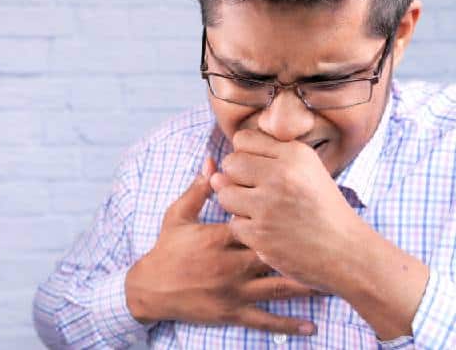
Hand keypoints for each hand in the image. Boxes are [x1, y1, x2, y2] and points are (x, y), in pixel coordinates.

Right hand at [125, 157, 317, 335]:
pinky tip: (311, 324)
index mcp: (218, 238)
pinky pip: (264, 320)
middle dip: (302, 248)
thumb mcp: (178, 215)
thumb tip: (213, 160)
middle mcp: (229, 265)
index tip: (304, 206)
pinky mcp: (232, 313)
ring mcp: (233, 291)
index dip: (280, 214)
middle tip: (333, 241)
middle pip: (274, 253)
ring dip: (306, 284)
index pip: (256, 221)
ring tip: (333, 279)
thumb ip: (198, 189)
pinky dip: (288, 324)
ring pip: (276, 287)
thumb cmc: (166, 249)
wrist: (151, 289)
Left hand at [211, 128, 368, 292]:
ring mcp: (269, 205)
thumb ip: (263, 160)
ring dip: (237, 204)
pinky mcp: (260, 233)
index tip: (263, 171)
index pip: (243, 139)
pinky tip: (267, 231)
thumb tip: (213, 173)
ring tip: (261, 211)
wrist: (346, 252)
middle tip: (259, 193)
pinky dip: (246, 229)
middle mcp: (281, 175)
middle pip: (230, 163)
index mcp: (295, 154)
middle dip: (237, 178)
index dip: (247, 155)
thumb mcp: (306, 171)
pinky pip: (233, 223)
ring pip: (224, 193)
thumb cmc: (321, 208)